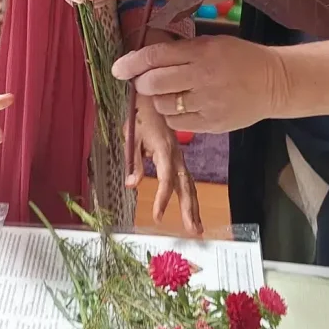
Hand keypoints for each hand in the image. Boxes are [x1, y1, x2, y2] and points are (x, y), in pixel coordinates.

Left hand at [112, 36, 286, 133]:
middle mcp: (202, 77)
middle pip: (154, 83)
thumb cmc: (240, 58)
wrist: (275, 83)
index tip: (117, 68)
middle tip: (143, 82)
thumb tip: (145, 58)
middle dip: (141, 83)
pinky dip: (172, 115)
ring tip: (169, 94)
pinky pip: (178, 123)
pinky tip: (182, 107)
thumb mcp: (213, 44)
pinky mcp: (212, 124)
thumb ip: (182, 50)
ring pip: (163, 105)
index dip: (131, 63)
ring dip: (158, 100)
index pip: (156, 56)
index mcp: (201, 52)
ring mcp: (208, 103)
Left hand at [129, 95, 202, 233]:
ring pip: (189, 185)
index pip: (166, 179)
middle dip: (189, 209)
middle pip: (185, 186)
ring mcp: (179, 157)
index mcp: (164, 150)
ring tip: (197, 228)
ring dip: (193, 207)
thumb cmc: (140, 116)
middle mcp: (176, 156)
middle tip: (193, 230)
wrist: (153, 98)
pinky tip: (191, 211)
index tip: (158, 217)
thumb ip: (133, 161)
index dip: (162, 199)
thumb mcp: (132, 137)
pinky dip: (189, 197)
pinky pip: (186, 180)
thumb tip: (132, 185)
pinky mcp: (178, 158)